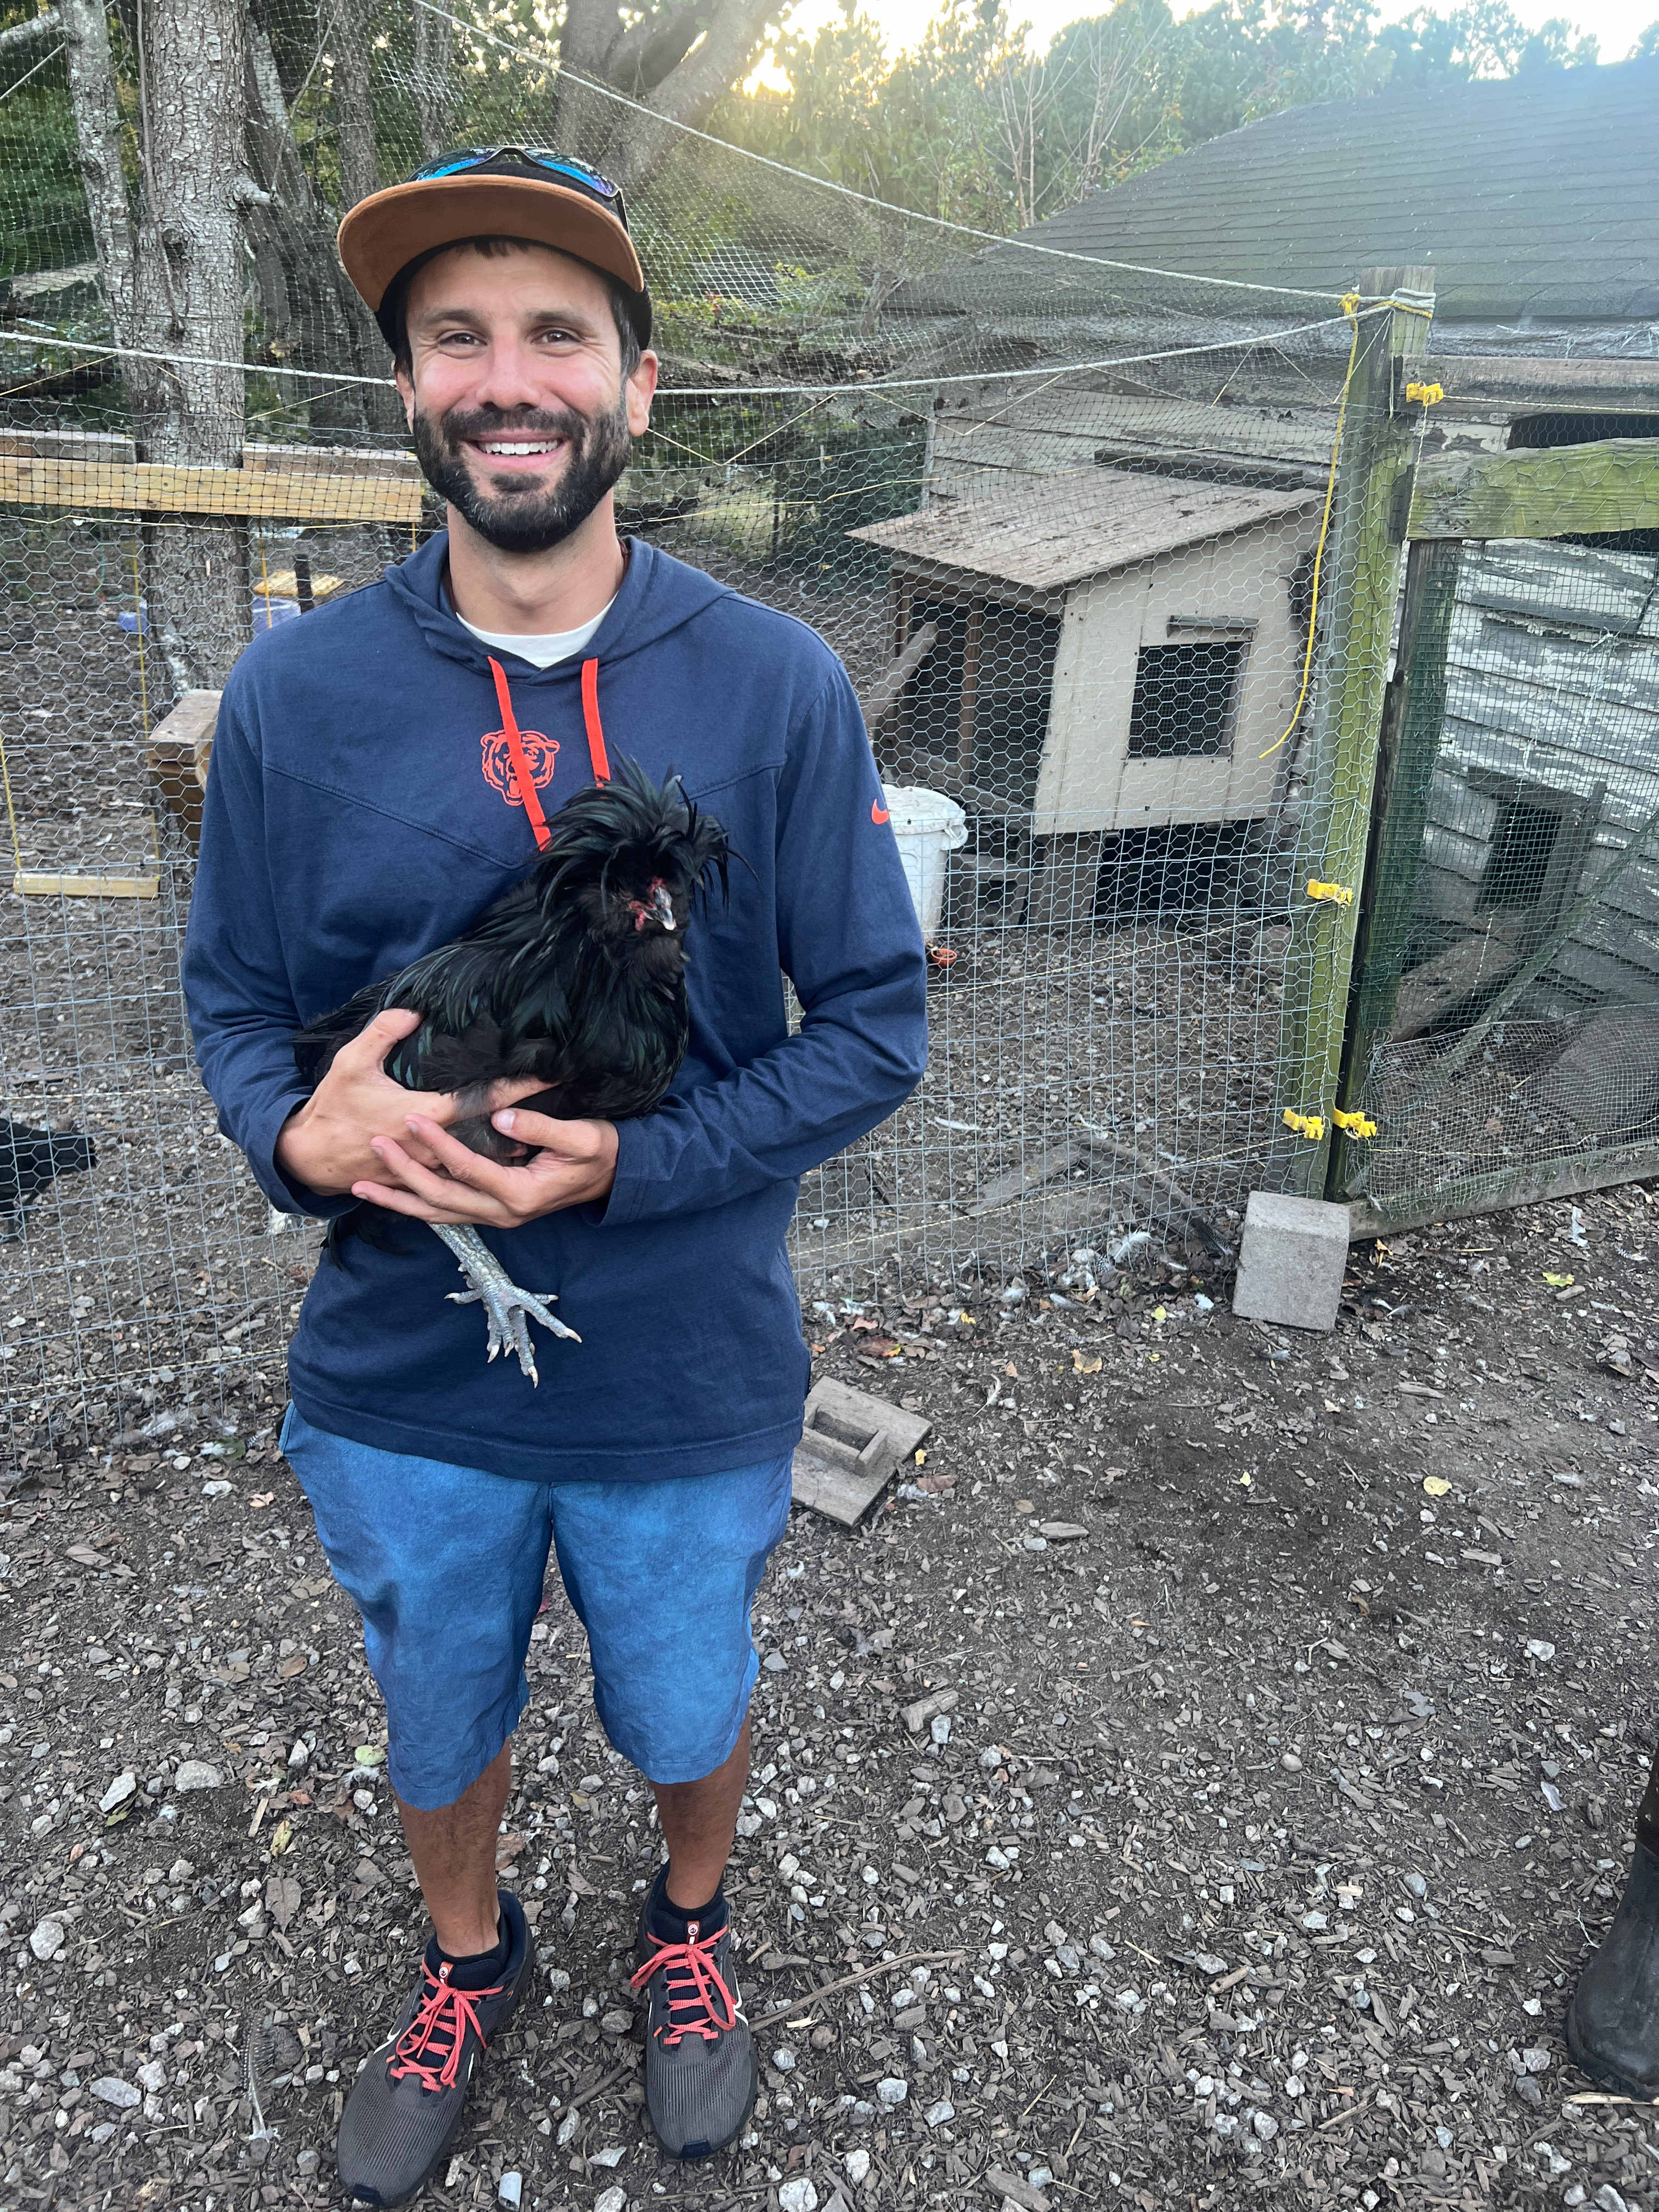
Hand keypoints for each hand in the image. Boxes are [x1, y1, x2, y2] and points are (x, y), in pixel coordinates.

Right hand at [276, 1009, 547, 1197]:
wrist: (310, 1157)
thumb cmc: (333, 1108)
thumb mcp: (351, 1062)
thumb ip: (382, 1032)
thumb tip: (414, 1010)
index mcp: (424, 1116)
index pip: (482, 1101)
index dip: (517, 1087)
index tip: (549, 1074)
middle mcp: (434, 1147)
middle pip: (494, 1134)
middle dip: (528, 1120)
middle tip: (560, 1104)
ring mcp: (430, 1166)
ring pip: (483, 1161)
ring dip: (513, 1149)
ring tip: (549, 1134)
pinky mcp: (424, 1178)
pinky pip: (463, 1175)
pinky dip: (487, 1167)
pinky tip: (509, 1159)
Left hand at [350, 1104, 619, 1228]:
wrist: (615, 1177)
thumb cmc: (601, 1152)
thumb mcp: (582, 1137)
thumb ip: (540, 1128)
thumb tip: (500, 1116)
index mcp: (521, 1195)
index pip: (468, 1168)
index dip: (438, 1144)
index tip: (411, 1118)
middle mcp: (503, 1213)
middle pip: (441, 1198)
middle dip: (404, 1173)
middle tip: (375, 1145)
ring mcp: (496, 1217)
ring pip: (436, 1214)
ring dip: (398, 1200)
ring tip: (359, 1187)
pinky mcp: (492, 1212)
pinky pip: (446, 1213)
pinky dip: (415, 1205)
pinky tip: (391, 1195)